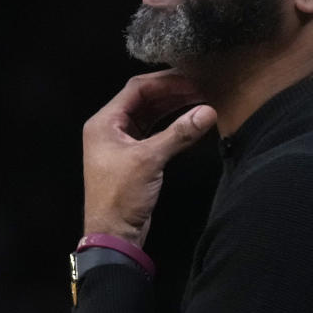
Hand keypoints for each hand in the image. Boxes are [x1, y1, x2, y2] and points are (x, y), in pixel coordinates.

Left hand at [82, 70, 217, 247]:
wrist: (114, 235)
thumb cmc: (121, 195)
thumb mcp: (150, 160)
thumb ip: (179, 133)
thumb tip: (208, 111)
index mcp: (104, 122)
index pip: (136, 89)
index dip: (165, 81)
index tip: (192, 78)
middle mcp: (110, 128)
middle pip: (143, 100)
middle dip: (172, 93)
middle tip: (201, 87)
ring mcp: (121, 142)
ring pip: (150, 115)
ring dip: (173, 108)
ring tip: (200, 100)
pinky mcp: (134, 157)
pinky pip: (153, 132)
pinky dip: (170, 125)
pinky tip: (190, 121)